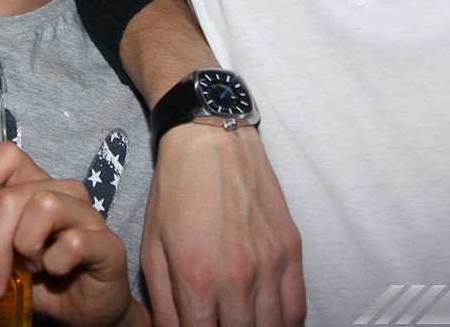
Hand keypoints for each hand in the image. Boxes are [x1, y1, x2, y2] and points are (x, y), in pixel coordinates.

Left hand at [0, 142, 146, 326]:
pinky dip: (55, 261)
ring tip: (31, 269)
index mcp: (33, 189)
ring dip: (26, 247)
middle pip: (15, 194)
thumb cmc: (44, 282)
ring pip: (44, 205)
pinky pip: (74, 240)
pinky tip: (55, 272)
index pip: (8, 155)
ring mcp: (87, 215)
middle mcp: (62, 193)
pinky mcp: (106, 242)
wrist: (87, 313)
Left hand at [143, 124, 303, 326]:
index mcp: (196, 277)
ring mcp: (270, 264)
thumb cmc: (176, 189)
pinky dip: (283, 321)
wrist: (211, 140)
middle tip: (216, 324)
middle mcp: (237, 277)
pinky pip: (296, 307)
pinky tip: (266, 317)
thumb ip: (163, 301)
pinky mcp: (291, 250)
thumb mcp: (152, 246)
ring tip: (238, 321)